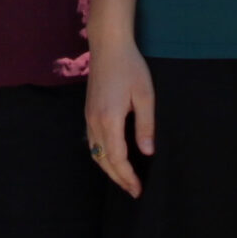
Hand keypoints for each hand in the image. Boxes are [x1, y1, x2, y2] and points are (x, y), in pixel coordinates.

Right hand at [84, 39, 155, 197]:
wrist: (108, 46)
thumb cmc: (130, 67)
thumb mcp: (145, 95)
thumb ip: (145, 125)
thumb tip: (147, 152)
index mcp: (109, 119)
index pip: (117, 158)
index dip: (127, 176)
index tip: (137, 189)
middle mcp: (95, 122)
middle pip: (103, 160)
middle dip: (118, 178)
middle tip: (133, 191)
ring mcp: (89, 117)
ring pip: (95, 153)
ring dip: (108, 169)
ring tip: (124, 180)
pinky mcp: (88, 112)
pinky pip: (92, 143)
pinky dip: (102, 156)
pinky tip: (112, 158)